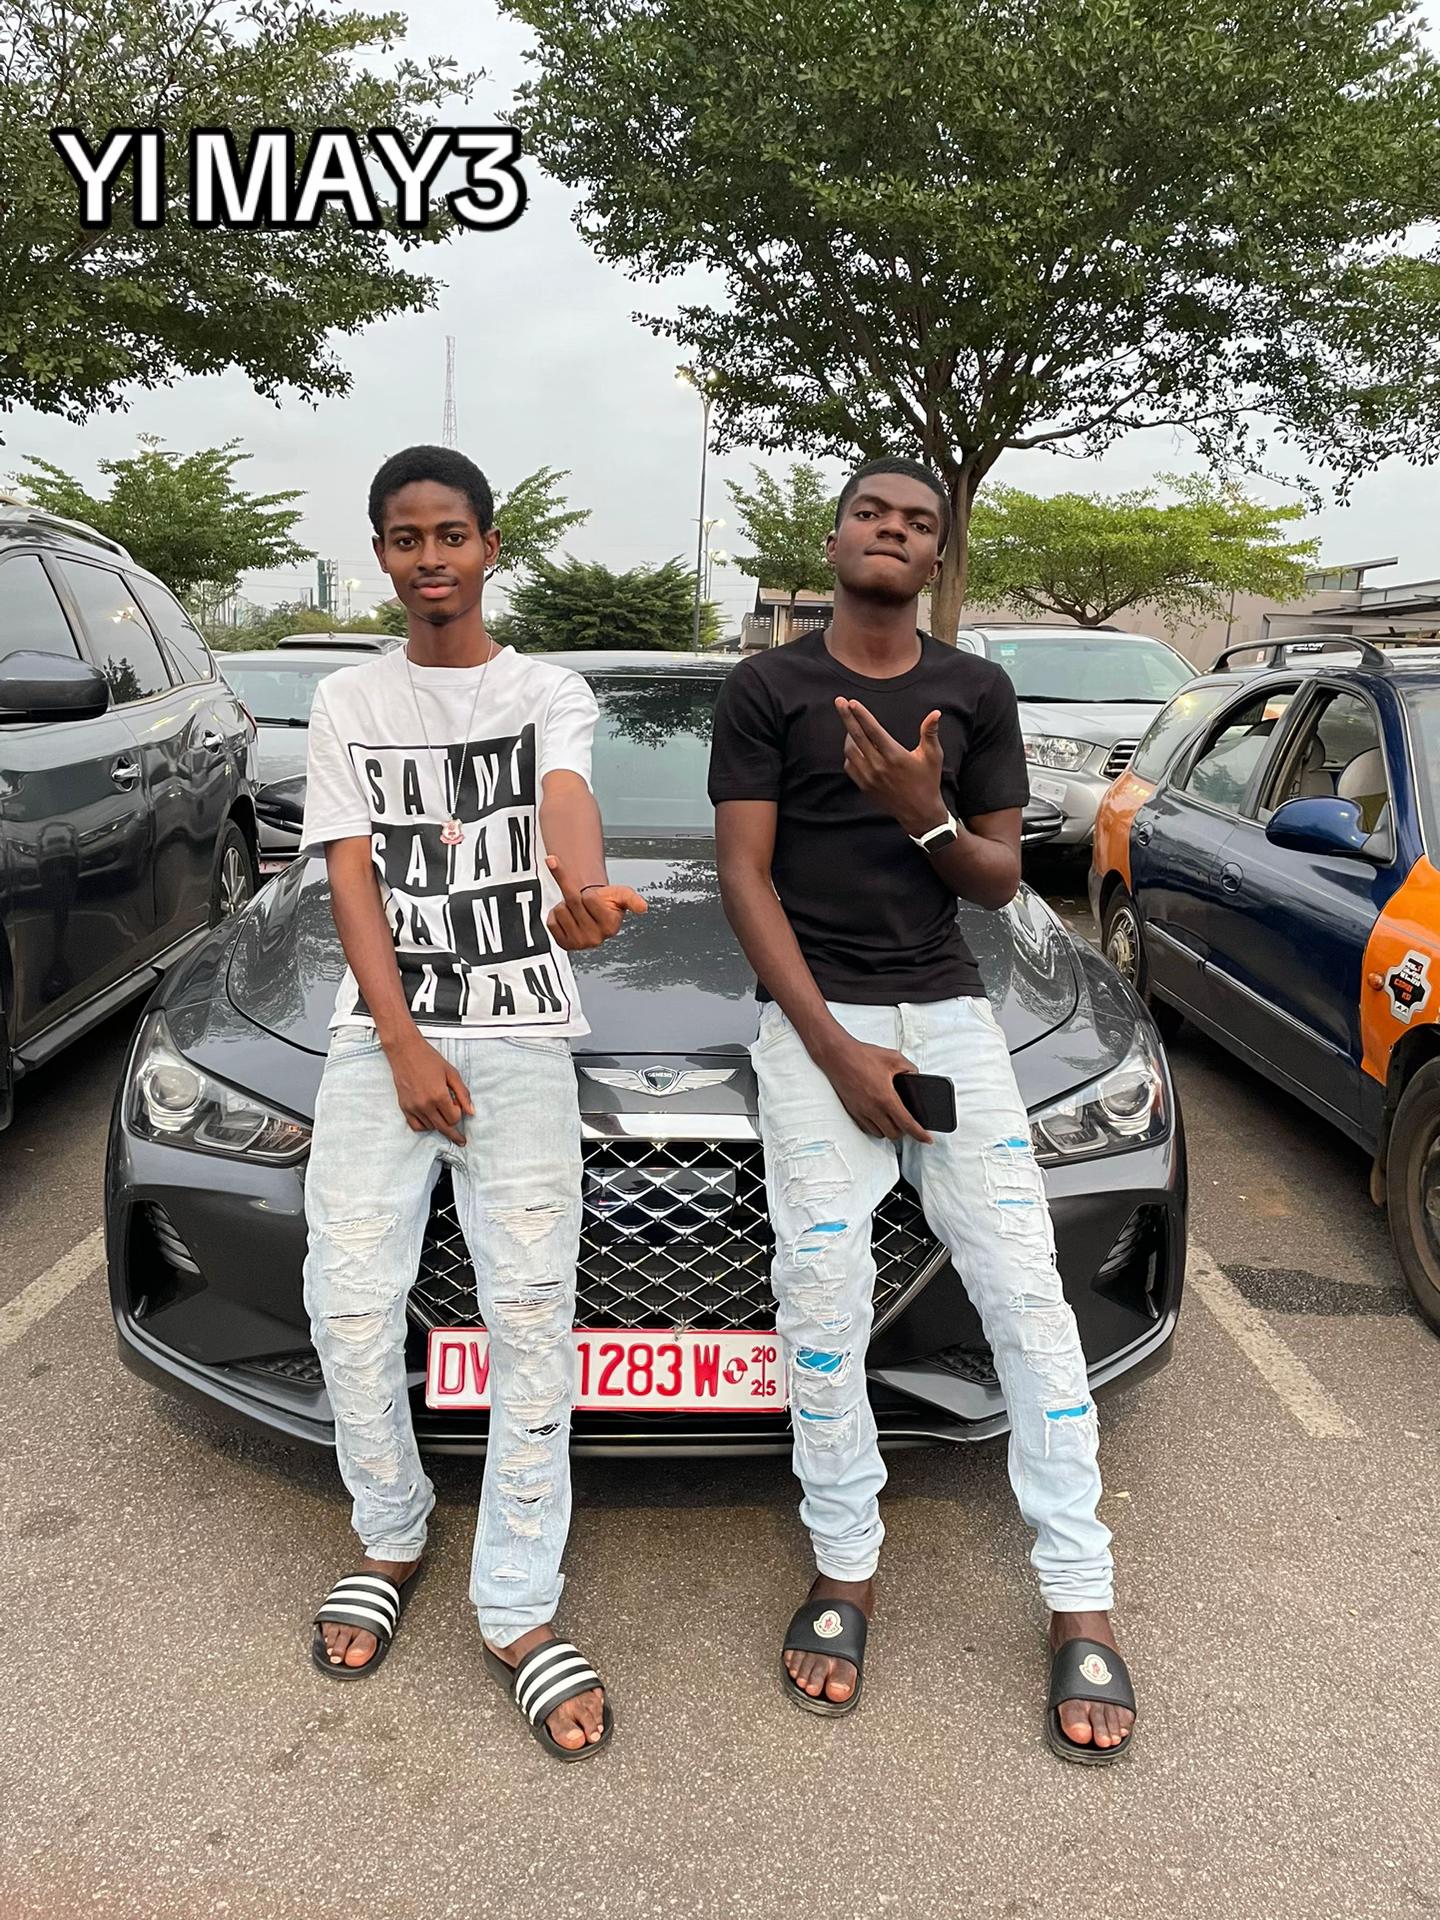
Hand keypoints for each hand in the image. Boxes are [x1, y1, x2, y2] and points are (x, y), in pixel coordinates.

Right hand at [383, 1030, 474, 1142]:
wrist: (405, 1051)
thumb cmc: (429, 1059)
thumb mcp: (451, 1073)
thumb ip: (463, 1094)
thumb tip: (471, 1112)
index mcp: (438, 1095)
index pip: (454, 1119)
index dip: (459, 1114)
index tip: (458, 1105)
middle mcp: (425, 1104)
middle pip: (443, 1128)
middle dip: (454, 1134)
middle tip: (461, 1140)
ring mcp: (413, 1107)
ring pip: (431, 1127)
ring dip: (439, 1124)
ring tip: (441, 1113)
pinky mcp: (404, 1107)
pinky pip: (416, 1126)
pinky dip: (425, 1126)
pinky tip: (431, 1120)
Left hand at [545, 855, 646, 949]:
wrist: (591, 910)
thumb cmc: (606, 902)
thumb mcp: (622, 896)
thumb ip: (632, 899)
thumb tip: (643, 907)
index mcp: (610, 927)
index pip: (589, 898)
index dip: (590, 893)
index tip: (595, 900)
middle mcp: (595, 939)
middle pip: (573, 902)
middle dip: (577, 897)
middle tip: (584, 904)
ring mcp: (579, 944)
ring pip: (560, 911)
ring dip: (566, 906)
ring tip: (577, 912)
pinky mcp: (564, 945)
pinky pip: (551, 922)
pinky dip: (555, 916)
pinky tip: (568, 920)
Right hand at [813, 1033, 933, 1143]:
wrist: (838, 1056)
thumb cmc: (862, 1056)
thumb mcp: (894, 1058)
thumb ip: (910, 1069)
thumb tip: (915, 1077)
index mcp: (886, 1097)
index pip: (907, 1123)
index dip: (920, 1134)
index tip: (927, 1139)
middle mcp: (873, 1109)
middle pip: (894, 1134)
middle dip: (904, 1132)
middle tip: (909, 1124)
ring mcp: (861, 1112)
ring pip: (879, 1133)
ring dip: (889, 1130)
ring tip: (894, 1121)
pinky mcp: (852, 1111)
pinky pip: (867, 1128)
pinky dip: (876, 1127)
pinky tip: (879, 1117)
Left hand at [835, 698, 945, 836]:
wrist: (919, 812)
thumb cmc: (928, 781)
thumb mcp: (933, 756)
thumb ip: (930, 733)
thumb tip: (936, 713)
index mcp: (895, 755)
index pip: (873, 730)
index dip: (861, 715)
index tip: (851, 702)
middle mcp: (879, 766)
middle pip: (856, 736)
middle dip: (846, 717)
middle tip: (839, 701)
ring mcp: (869, 777)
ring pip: (850, 751)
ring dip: (849, 735)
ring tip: (852, 725)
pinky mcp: (865, 786)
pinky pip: (850, 765)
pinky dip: (850, 754)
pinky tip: (855, 747)